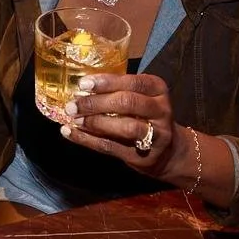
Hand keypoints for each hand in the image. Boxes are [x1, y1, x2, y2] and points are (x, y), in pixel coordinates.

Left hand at [60, 73, 184, 179]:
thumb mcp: (139, 97)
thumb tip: (80, 89)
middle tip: (73, 104)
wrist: (168, 152)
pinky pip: (112, 146)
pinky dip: (88, 140)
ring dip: (95, 122)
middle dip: (97, 103)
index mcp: (157, 90)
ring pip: (125, 126)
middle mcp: (160, 110)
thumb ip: (116, 91)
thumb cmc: (144, 116)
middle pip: (128, 103)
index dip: (107, 82)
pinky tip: (70, 133)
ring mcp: (155, 135)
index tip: (83, 84)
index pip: (133, 82)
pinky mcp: (143, 156)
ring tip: (75, 119)